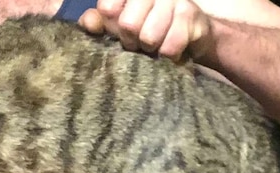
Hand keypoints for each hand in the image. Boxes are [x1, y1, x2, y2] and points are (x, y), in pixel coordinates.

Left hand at [79, 0, 213, 61]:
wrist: (192, 34)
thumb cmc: (150, 27)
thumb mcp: (120, 24)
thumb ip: (100, 22)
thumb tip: (86, 23)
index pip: (108, 8)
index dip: (112, 27)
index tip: (120, 32)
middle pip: (127, 25)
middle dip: (132, 42)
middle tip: (140, 43)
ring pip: (149, 37)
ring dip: (151, 50)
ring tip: (155, 46)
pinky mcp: (189, 14)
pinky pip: (169, 47)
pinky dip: (168, 56)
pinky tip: (171, 50)